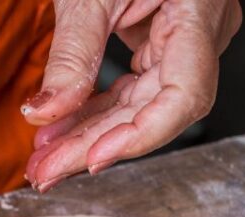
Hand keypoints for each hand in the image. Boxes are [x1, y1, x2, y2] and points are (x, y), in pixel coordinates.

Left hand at [22, 0, 241, 190]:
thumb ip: (72, 53)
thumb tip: (43, 115)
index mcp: (199, 9)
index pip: (185, 95)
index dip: (140, 136)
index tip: (92, 160)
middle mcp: (202, 33)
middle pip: (153, 110)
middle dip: (94, 145)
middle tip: (45, 173)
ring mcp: (183, 39)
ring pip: (139, 106)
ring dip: (89, 135)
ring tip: (43, 159)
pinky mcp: (159, 42)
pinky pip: (131, 89)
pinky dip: (94, 112)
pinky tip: (60, 133)